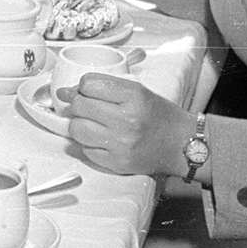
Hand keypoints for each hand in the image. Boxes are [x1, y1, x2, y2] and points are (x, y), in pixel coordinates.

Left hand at [56, 73, 198, 177]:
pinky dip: (89, 144)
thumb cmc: (159, 116)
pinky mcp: (117, 163)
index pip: (88, 83)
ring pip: (77, 129)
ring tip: (94, 124)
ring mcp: (121, 144)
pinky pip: (85, 150)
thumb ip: (102, 87)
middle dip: (80, 104)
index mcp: (134, 96)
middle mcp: (127, 120)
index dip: (84, 86)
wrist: (182, 144)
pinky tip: (103, 140)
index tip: (90, 91)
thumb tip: (63, 92)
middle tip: (91, 108)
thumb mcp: (136, 91)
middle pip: (79, 105)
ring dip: (80, 125)